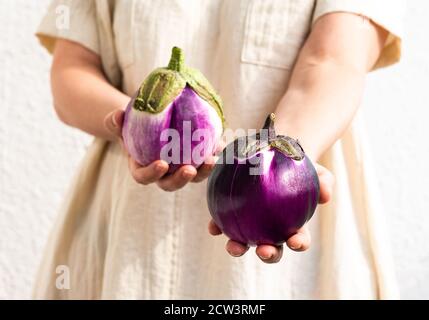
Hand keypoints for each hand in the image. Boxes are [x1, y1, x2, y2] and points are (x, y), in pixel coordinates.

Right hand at [104, 109, 217, 190]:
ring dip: (204, 171)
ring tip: (212, 159)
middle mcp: (162, 174)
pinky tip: (222, 144)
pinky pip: (206, 161)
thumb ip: (116, 122)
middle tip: (190, 169)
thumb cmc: (134, 125)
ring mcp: (181, 169)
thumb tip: (117, 115)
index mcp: (142, 168)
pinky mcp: (196, 161)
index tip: (162, 164)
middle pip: (171, 183)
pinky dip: (214, 154)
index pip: (144, 177)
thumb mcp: (122, 123)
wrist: (151, 123)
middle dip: (181, 179)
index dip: (152, 174)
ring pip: (193, 176)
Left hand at [208, 163, 333, 262]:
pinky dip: (217, 227)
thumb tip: (326, 196)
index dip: (299, 243)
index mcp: (292, 224)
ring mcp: (249, 224)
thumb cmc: (297, 165)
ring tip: (233, 246)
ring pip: (244, 241)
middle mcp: (270, 229)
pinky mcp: (231, 214)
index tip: (295, 242)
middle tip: (263, 251)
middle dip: (268, 254)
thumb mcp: (316, 169)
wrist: (274, 152)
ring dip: (238, 248)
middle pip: (270, 247)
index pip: (298, 238)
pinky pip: (223, 223)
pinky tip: (213, 228)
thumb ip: (324, 182)